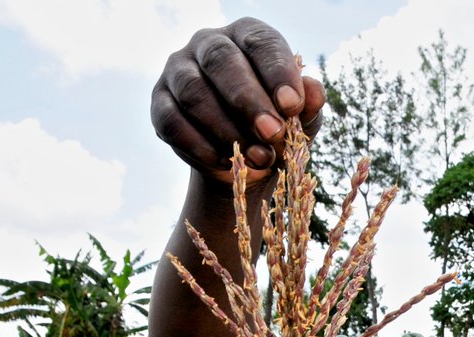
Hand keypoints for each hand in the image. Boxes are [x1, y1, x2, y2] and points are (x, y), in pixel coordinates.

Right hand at [151, 17, 325, 184]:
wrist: (244, 158)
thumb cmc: (277, 124)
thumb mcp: (302, 117)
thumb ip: (309, 103)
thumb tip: (313, 91)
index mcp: (248, 36)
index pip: (261, 43)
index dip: (277, 73)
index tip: (292, 106)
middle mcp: (209, 44)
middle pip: (222, 62)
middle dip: (249, 101)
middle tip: (272, 133)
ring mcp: (179, 71)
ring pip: (194, 92)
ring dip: (227, 129)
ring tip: (258, 157)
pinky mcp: (160, 103)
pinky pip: (172, 121)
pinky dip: (199, 146)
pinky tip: (225, 162)